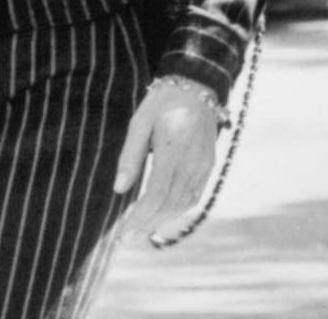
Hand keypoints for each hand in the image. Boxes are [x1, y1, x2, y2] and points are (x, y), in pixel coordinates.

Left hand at [114, 78, 222, 244]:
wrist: (198, 88)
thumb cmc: (163, 103)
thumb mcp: (140, 122)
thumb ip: (130, 155)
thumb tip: (119, 189)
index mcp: (172, 149)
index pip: (155, 194)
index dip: (138, 218)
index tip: (121, 233)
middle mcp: (192, 161)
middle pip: (168, 204)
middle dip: (146, 225)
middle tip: (125, 239)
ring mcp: (204, 165)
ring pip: (183, 203)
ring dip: (161, 221)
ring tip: (140, 232)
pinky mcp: (209, 165)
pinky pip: (194, 196)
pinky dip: (177, 211)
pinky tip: (162, 217)